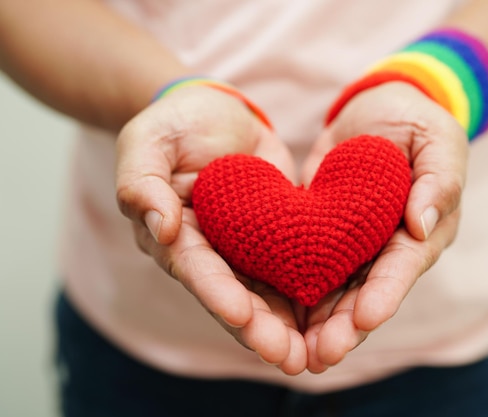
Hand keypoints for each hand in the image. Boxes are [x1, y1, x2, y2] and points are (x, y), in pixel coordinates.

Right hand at [116, 86, 306, 374]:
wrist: (219, 112)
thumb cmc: (175, 124)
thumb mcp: (148, 142)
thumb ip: (141, 183)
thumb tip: (160, 228)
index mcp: (176, 236)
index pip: (196, 270)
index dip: (218, 294)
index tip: (242, 317)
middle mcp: (211, 252)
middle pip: (235, 295)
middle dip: (260, 329)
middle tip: (289, 358)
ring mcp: (246, 247)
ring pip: (267, 293)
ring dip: (289, 326)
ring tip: (315, 355)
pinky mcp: (278, 236)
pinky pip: (295, 266)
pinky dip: (312, 293)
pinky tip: (337, 317)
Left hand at [300, 82, 468, 372]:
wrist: (378, 110)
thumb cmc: (417, 123)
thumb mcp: (438, 140)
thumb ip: (438, 179)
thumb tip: (423, 224)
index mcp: (420, 231)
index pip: (402, 267)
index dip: (385, 294)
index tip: (364, 318)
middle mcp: (385, 247)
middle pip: (366, 293)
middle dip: (345, 325)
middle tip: (322, 354)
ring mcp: (352, 243)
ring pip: (335, 289)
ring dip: (317, 322)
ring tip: (297, 353)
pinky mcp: (321, 232)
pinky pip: (306, 263)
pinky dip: (292, 288)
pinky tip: (271, 313)